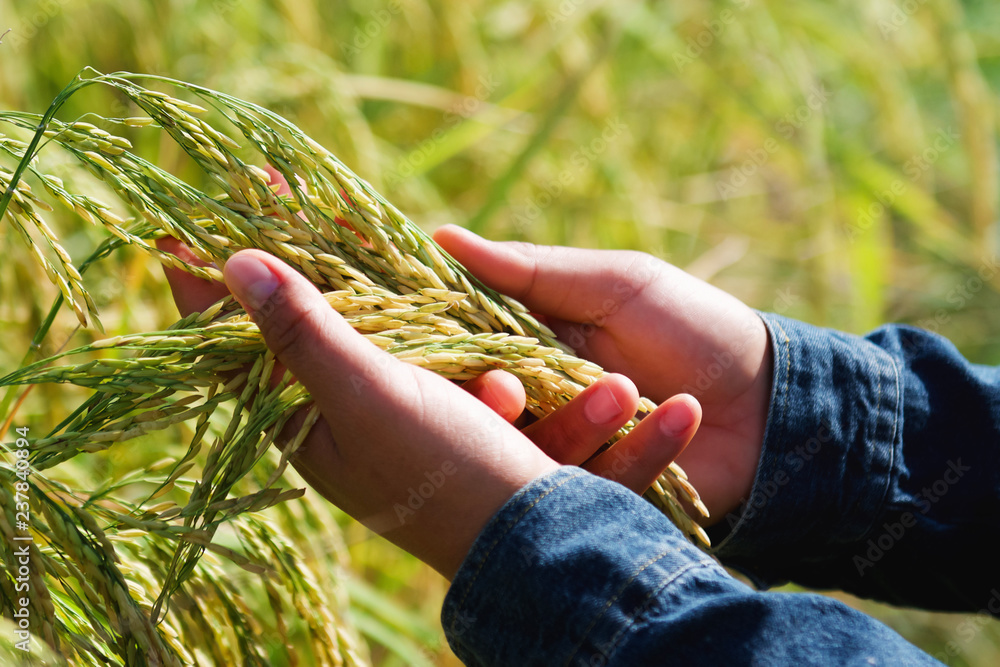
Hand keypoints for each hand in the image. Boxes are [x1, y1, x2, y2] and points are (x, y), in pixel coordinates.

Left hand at [159, 241, 702, 576]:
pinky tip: (415, 274)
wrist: (531, 532)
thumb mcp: (367, 395)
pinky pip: (409, 339)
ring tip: (343, 220)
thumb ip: (305, 332)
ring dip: (354, 276)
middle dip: (285, 255)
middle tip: (278, 192)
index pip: (227, 340)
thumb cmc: (442, 471)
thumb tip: (237, 262)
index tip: (190, 219)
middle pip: (288, 320)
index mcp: (294, 419)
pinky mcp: (429, 400)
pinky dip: (414, 311)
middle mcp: (328, 412)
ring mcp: (380, 405)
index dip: (206, 279)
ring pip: (351, 322)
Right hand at [433, 226, 772, 523]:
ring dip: (577, 423)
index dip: (452, 366)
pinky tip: (684, 411)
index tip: (461, 353)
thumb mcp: (613, 285)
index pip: (462, 364)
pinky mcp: (606, 499)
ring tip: (627, 389)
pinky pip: (596, 487)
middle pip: (481, 424)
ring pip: (533, 459)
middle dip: (492, 409)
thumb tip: (439, 237)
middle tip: (510, 393)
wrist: (770, 397)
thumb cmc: (691, 326)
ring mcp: (572, 459)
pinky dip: (640, 449)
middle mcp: (537, 410)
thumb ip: (530, 271)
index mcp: (526, 353)